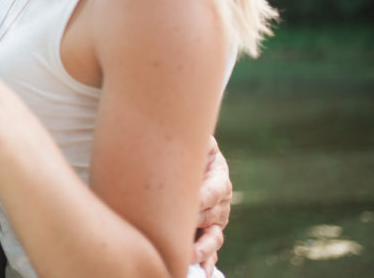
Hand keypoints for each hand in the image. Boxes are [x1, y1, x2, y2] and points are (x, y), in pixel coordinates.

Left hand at [193, 136, 232, 273]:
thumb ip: (202, 138)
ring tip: (190, 256)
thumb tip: (202, 134)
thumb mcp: (197, 140)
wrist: (186, 163)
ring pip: (213, 238)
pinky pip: (209, 251)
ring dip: (203, 249)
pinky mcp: (206, 233)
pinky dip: (205, 262)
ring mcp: (215, 221)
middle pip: (210, 216)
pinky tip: (199, 271)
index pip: (214, 191)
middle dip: (196, 223)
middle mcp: (220, 203)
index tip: (193, 202)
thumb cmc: (188, 150)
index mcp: (219, 178)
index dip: (204, 198)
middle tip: (179, 230)